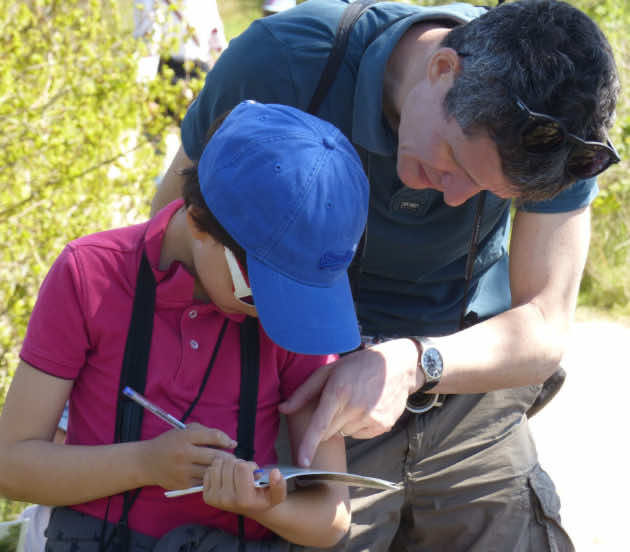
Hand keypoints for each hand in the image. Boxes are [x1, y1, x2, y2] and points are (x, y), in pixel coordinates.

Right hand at [143, 423, 236, 489]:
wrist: (146, 462)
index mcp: (185, 437)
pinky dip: (211, 479)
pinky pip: (204, 482)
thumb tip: (230, 443)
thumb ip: (206, 432)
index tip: (232, 444)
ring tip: (228, 468)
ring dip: (222, 470)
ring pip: (212, 472)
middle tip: (236, 459)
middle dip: (230, 458)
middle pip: (216, 456)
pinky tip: (214, 476)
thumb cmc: (169, 443)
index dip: (226, 440)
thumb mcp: (184, 431)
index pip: (213, 436)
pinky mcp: (183, 485)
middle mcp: (184, 454)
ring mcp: (183, 471)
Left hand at [203, 461, 286, 514]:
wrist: (249, 508)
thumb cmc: (263, 498)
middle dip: (239, 464)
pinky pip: (209, 470)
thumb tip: (275, 473)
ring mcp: (214, 498)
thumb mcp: (277, 495)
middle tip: (244, 473)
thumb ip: (280, 485)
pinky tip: (226, 477)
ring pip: (218, 465)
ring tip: (235, 474)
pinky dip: (218, 469)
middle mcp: (227, 500)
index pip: (242, 467)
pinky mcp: (206, 496)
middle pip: (229, 464)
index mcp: (244, 499)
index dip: (250, 465)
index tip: (254, 472)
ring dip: (228, 465)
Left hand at [279, 339, 419, 466]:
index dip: (309, 445)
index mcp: (339, 392)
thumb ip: (304, 392)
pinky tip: (366, 408)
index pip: (320, 425)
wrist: (398, 367)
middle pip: (329, 432)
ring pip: (344, 434)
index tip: (302, 463)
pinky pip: (360, 435)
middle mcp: (355, 408)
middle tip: (336, 403)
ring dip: (344, 424)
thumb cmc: (358, 365)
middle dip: (326, 424)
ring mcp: (371, 419)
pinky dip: (358, 425)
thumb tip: (283, 409)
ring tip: (355, 401)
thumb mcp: (329, 371)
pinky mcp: (382, 426)